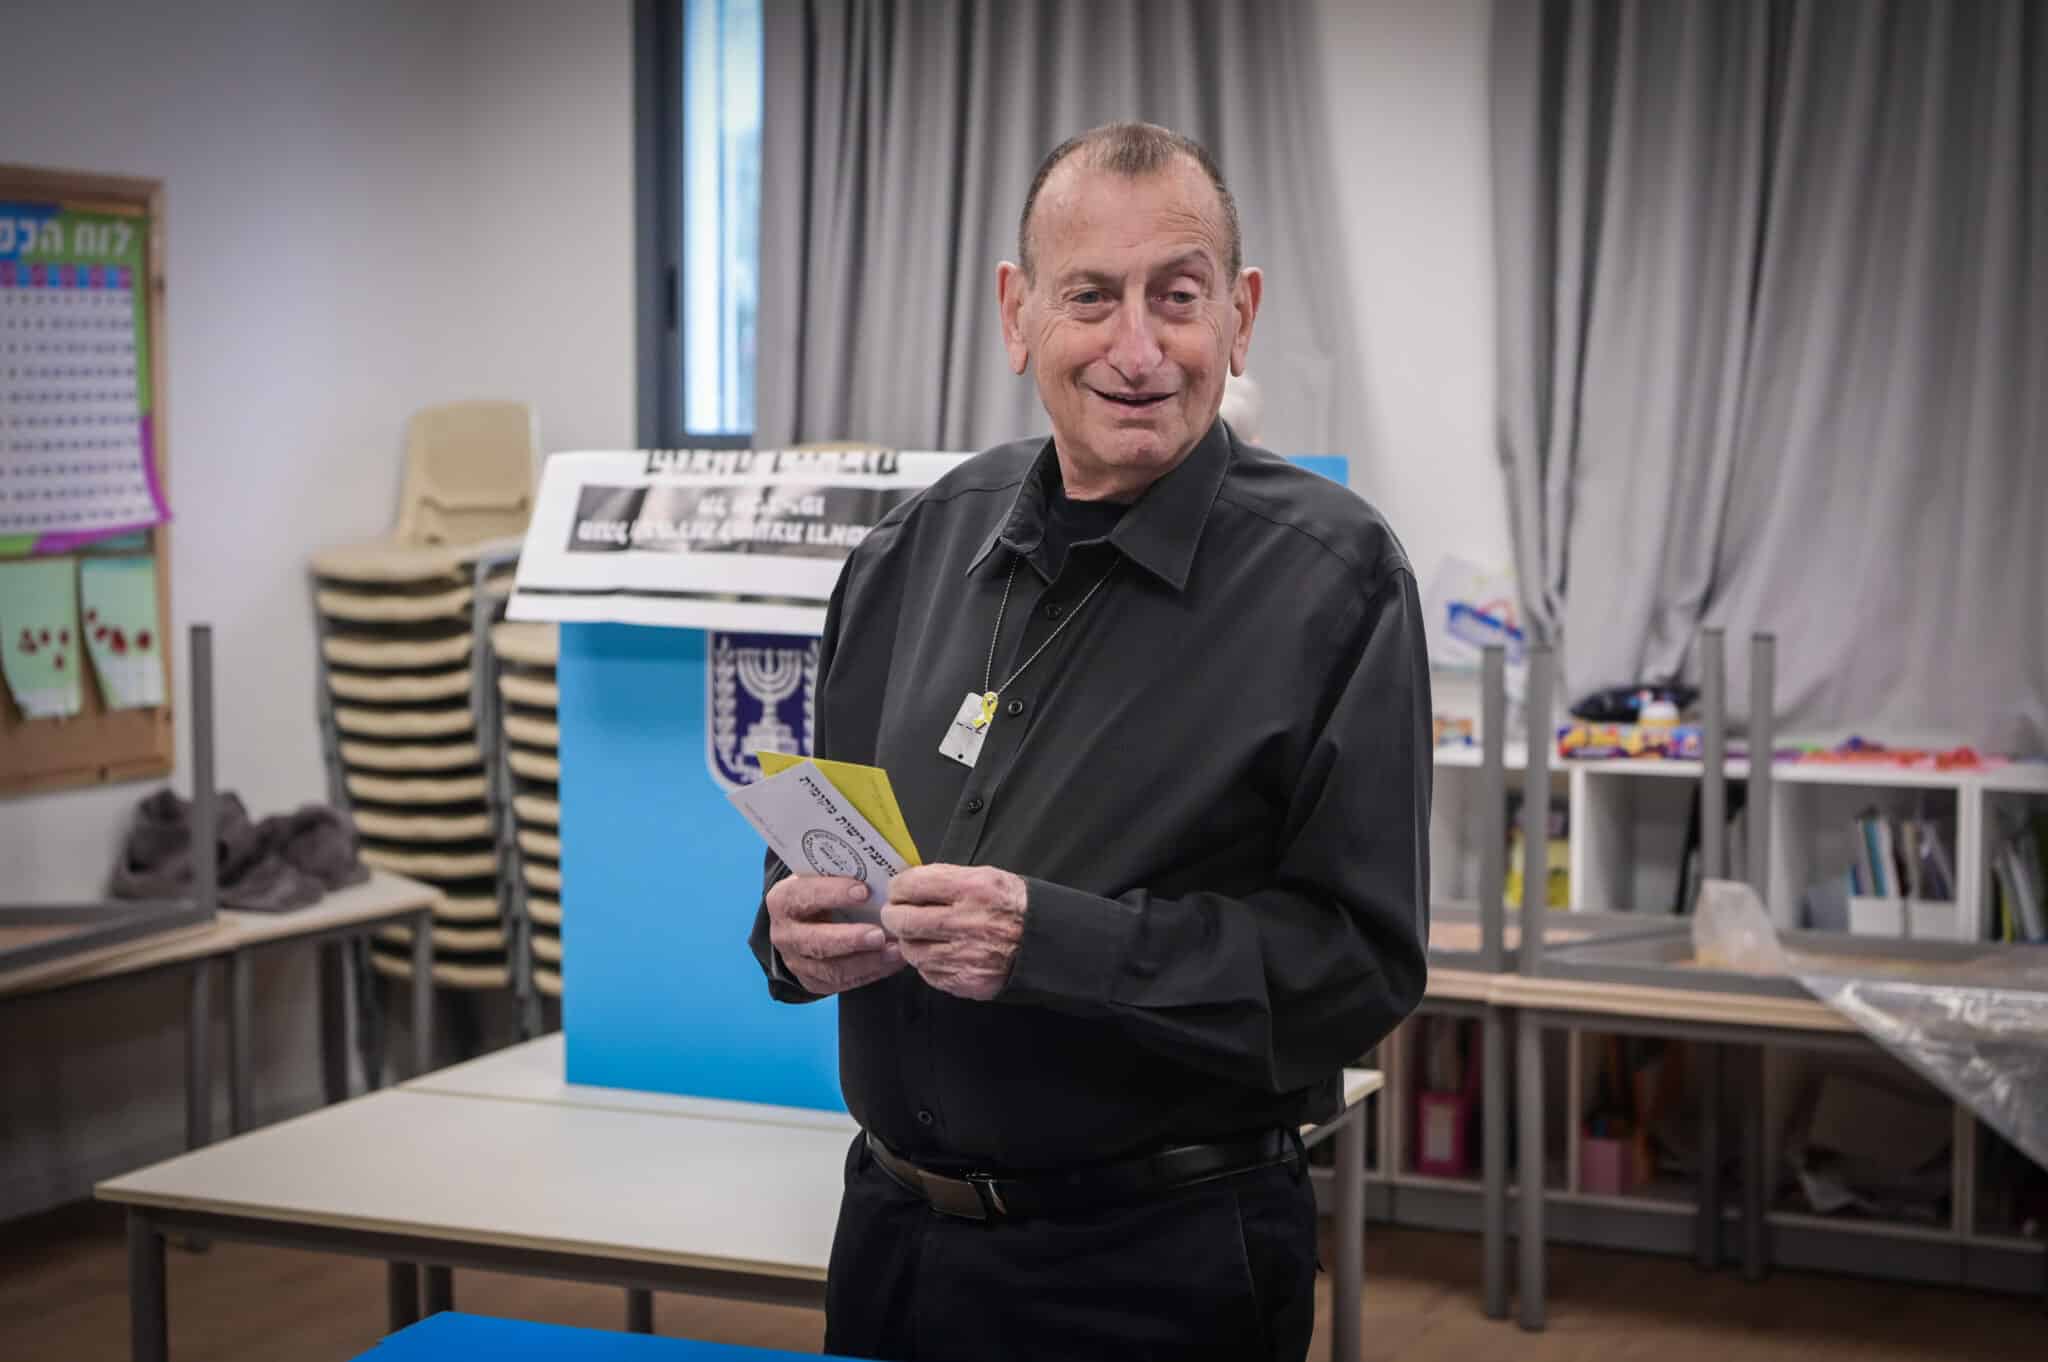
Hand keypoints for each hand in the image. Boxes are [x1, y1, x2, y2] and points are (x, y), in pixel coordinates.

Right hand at [765, 875, 905, 995]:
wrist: (804, 923)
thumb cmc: (823, 892)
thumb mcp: (823, 878)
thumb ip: (844, 873)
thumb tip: (885, 869)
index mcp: (784, 900)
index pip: (804, 895)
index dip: (832, 893)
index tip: (864, 891)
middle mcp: (785, 934)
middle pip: (816, 940)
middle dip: (850, 938)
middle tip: (879, 934)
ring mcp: (797, 962)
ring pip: (831, 968)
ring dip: (867, 961)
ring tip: (895, 951)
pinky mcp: (814, 982)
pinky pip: (843, 982)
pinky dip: (872, 972)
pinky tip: (893, 961)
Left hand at [879, 864, 1027, 1001]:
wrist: (1045, 941)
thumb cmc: (1012, 905)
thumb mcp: (986, 876)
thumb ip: (945, 878)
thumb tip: (907, 884)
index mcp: (973, 889)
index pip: (913, 885)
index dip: (898, 887)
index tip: (898, 890)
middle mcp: (968, 923)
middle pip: (904, 921)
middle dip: (893, 916)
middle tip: (895, 914)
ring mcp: (967, 956)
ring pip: (911, 951)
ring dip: (909, 941)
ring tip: (919, 934)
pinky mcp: (968, 981)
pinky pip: (928, 974)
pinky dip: (927, 963)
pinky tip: (939, 952)